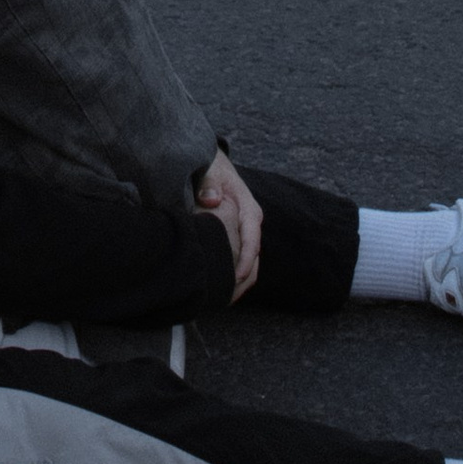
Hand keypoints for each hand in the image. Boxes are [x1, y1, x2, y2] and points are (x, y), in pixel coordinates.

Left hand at [196, 149, 262, 300]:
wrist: (213, 163)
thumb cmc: (212, 167)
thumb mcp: (210, 171)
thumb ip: (209, 183)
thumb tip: (212, 200)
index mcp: (250, 210)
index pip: (252, 241)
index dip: (245, 262)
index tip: (235, 279)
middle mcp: (252, 223)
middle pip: (253, 258)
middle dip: (242, 280)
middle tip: (225, 298)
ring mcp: (246, 231)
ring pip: (249, 262)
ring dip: (239, 282)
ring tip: (223, 300)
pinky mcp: (238, 236)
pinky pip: (240, 259)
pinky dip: (234, 274)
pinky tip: (221, 289)